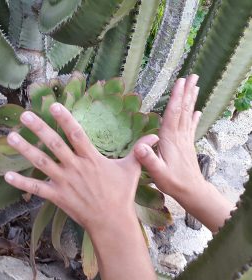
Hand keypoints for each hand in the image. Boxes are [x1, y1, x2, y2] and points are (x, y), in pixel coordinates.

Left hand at [4, 103, 157, 231]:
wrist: (111, 221)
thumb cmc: (121, 194)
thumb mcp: (132, 169)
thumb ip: (140, 150)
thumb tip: (155, 136)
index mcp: (91, 159)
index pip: (76, 133)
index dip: (65, 118)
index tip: (54, 105)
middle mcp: (75, 167)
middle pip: (54, 144)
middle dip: (39, 128)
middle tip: (25, 114)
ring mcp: (64, 182)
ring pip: (41, 162)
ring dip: (25, 149)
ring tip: (11, 136)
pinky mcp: (57, 196)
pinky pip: (36, 188)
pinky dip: (21, 183)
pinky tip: (7, 176)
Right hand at [135, 74, 202, 197]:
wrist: (192, 190)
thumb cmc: (173, 182)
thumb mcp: (157, 173)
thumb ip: (148, 160)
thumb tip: (138, 146)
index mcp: (170, 139)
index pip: (173, 114)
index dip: (176, 97)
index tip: (180, 82)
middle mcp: (179, 135)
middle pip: (183, 110)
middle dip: (186, 92)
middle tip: (192, 77)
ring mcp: (185, 139)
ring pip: (189, 115)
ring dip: (191, 100)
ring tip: (195, 87)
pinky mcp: (188, 144)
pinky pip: (191, 126)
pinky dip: (194, 116)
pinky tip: (197, 111)